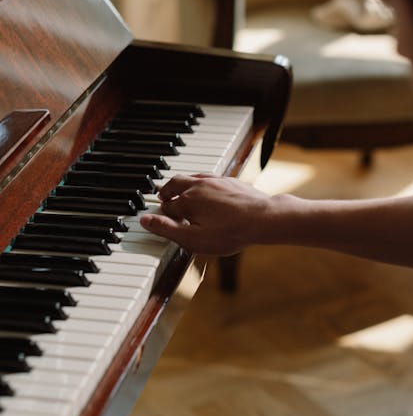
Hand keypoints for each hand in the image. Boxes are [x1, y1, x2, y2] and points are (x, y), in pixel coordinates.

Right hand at [140, 174, 272, 254]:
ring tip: (179, 190)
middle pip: (175, 183)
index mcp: (187, 200)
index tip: (159, 219)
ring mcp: (216, 181)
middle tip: (162, 196)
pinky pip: (209, 176)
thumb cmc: (231, 232)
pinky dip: (200, 181)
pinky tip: (205, 186)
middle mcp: (198, 186)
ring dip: (182, 183)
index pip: (166, 206)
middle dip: (166, 191)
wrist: (264, 218)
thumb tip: (145, 220)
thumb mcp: (194, 239)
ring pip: (192, 177)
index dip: (162, 214)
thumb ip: (167, 229)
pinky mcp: (230, 181)